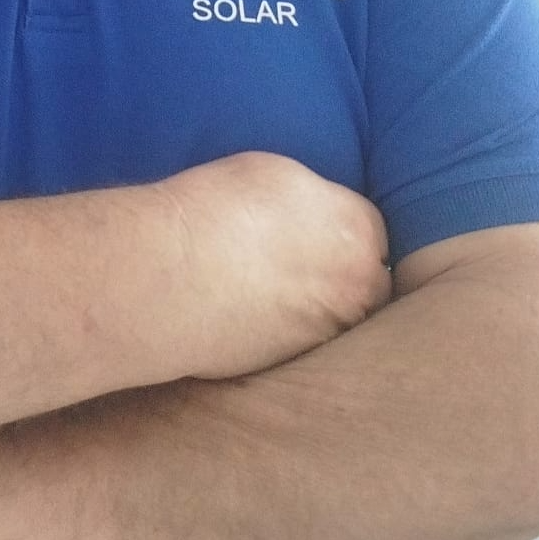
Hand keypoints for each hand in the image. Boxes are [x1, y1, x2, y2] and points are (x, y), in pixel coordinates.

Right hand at [156, 151, 390, 380]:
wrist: (167, 276)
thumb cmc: (213, 211)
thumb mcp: (276, 174)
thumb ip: (315, 200)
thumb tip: (318, 218)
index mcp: (358, 230)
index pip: (371, 232)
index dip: (341, 233)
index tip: (315, 235)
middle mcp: (358, 285)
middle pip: (369, 282)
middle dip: (344, 278)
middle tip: (299, 270)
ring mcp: (331, 330)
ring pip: (340, 321)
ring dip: (318, 311)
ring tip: (272, 297)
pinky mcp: (298, 365)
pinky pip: (307, 348)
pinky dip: (288, 336)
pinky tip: (253, 320)